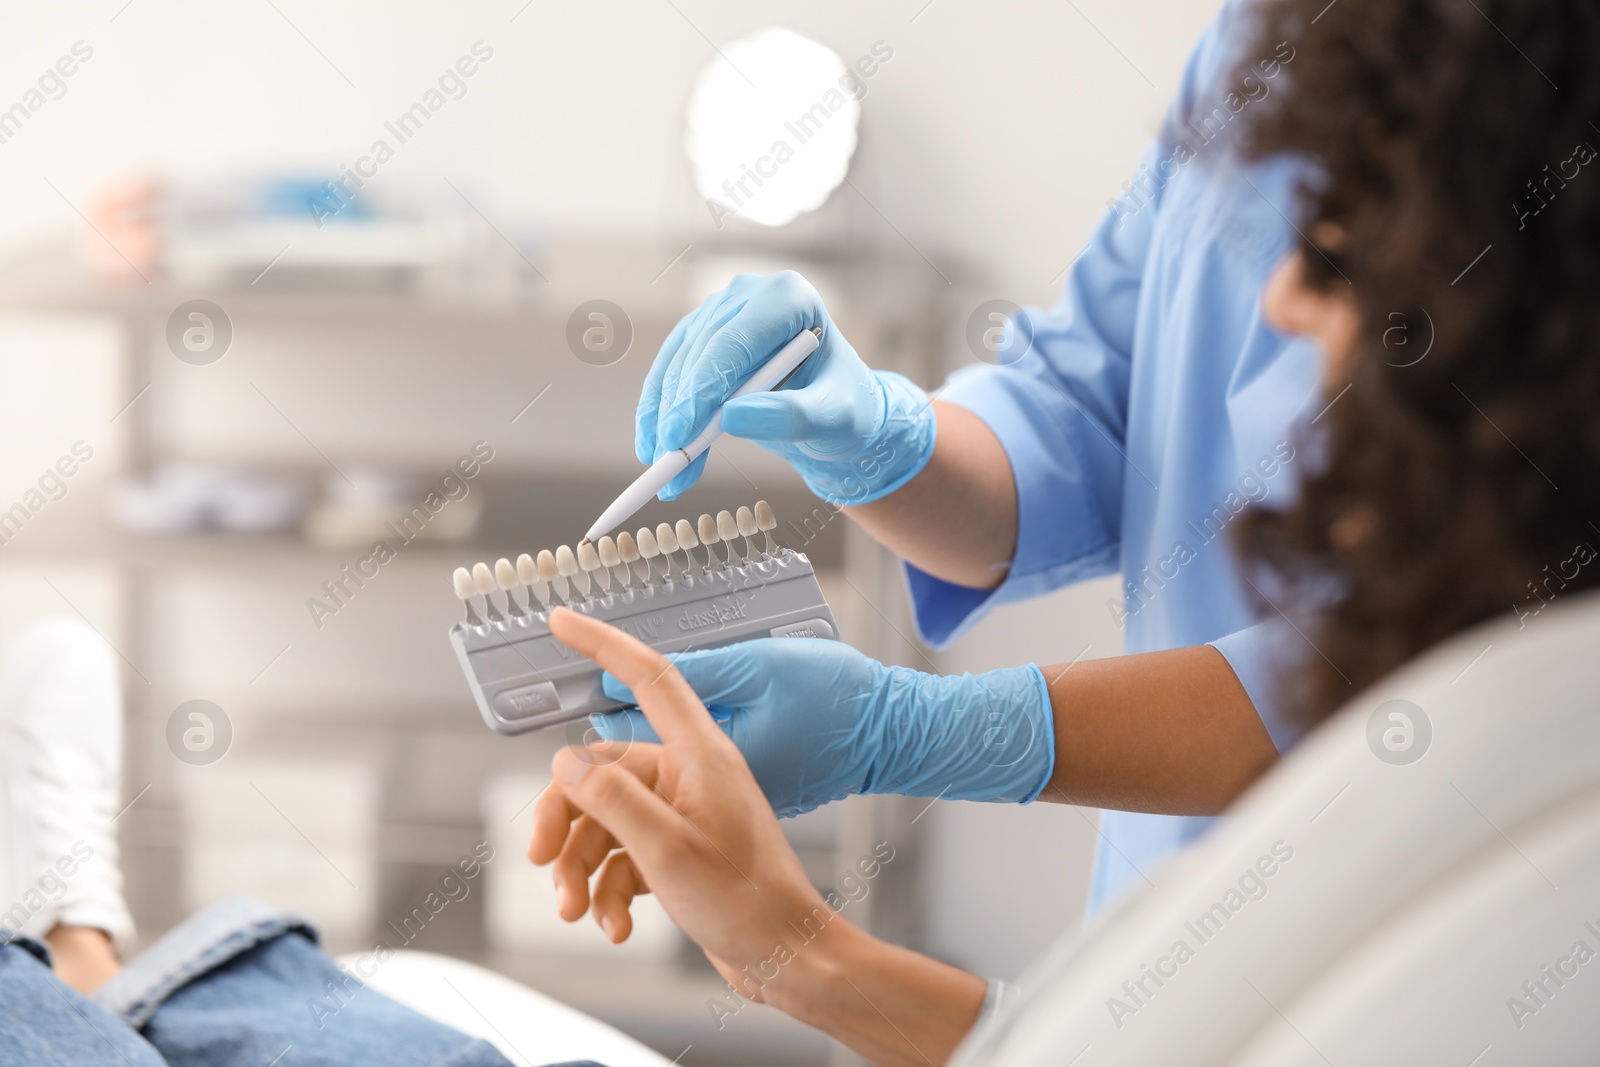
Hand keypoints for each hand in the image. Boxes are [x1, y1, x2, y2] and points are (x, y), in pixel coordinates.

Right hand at [531, 609, 989, 1065]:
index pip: (647, 676)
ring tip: (575, 912)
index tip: (560, 620)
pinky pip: (624, 856)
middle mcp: (691, 774)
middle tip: (538, 856)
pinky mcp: (680, 852)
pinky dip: (609, 891)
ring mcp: (685, 814)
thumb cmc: (747, 901)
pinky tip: (613, 926)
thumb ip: (611, 798)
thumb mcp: (667, 848)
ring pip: (606, 820)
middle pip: (602, 770)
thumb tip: (567, 760)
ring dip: (582, 867)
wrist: (788, 959)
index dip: (602, 643)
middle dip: (564, 816)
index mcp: (699, 753)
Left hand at [592, 636, 1054, 816]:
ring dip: (634, 745)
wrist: (901, 738)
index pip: (629, 705)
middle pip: (626, 753)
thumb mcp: (763, 671)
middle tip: (589, 664)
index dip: (595, 654)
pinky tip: (697, 710)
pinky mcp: (737, 806)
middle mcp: (707, 791)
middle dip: (602, 721)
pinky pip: (684, 787)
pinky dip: (677, 758)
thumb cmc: (842, 701)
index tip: (557, 621)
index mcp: (707, 757)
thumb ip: (692, 676)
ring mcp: (722, 804)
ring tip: (643, 691)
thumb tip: (622, 677)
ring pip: (652, 772)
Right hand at [637, 271, 935, 503]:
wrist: (834, 408)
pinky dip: (658, 413)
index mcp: (789, 298)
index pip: (733, 342)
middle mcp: (750, 294)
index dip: (700, 390)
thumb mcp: (832, 418)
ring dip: (661, 419)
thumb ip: (791, 416)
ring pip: (676, 364)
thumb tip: (731, 418)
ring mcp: (721, 311)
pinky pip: (669, 373)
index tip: (678, 437)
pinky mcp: (701, 335)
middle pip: (699, 353)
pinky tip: (652, 448)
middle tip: (665, 464)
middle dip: (677, 412)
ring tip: (661, 471)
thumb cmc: (843, 407)